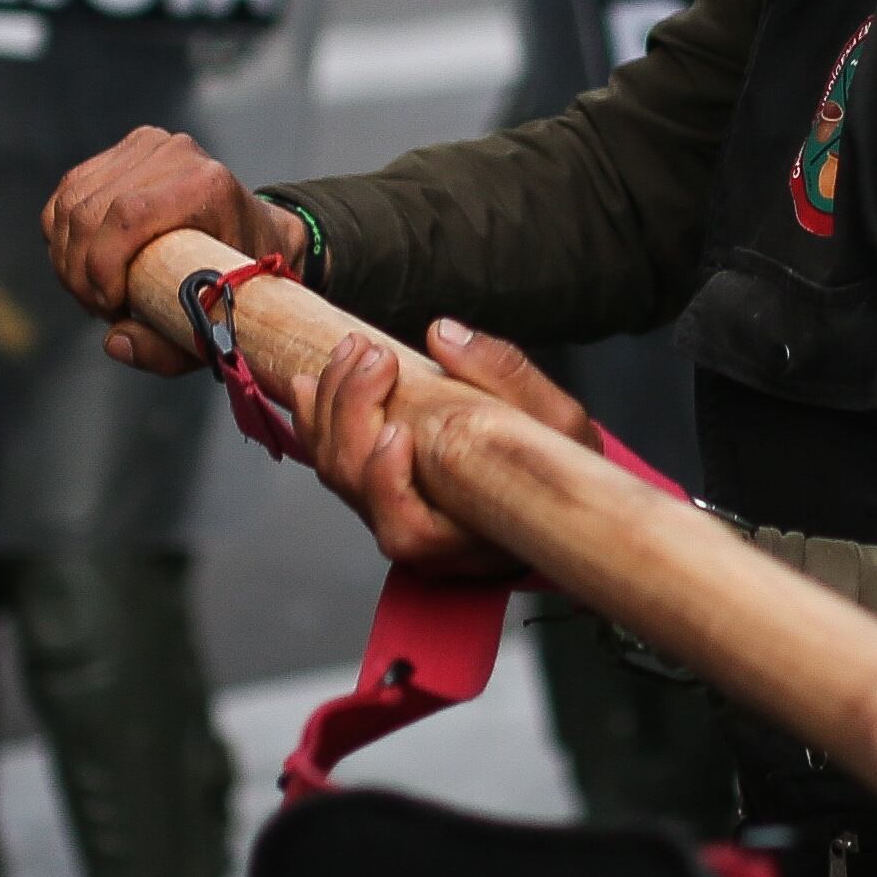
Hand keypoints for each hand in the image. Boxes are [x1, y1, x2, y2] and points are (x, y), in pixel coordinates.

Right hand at [42, 125, 308, 375]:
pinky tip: (86, 265)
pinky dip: (63, 237)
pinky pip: (67, 195)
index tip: (110, 307)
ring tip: (96, 292)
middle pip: (89, 211)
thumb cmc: (241, 282)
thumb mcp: (216, 327)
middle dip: (79, 273)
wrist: (258, 234)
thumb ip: (167, 349)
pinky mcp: (125, 151)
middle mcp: (177, 154)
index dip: (100, 265)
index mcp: (208, 186)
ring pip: (70, 204)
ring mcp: (148, 146)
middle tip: (100, 309)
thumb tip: (114, 342)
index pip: (127, 215)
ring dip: (67, 259)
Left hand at [286, 318, 599, 575]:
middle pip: (357, 484)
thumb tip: (442, 333)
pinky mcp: (382, 496)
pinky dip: (319, 421)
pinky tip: (312, 384)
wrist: (562, 491)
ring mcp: (395, 518)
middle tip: (373, 354)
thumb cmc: (564, 467)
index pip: (406, 530)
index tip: (397, 428)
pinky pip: (335, 464)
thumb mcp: (560, 423)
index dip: (385, 483)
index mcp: (466, 540)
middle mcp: (421, 542)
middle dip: (352, 410)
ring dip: (332, 404)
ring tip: (349, 352)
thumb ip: (505, 375)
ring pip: (337, 471)